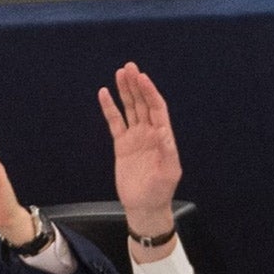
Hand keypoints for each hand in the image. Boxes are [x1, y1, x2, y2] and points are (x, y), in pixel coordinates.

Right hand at [97, 62, 180, 248]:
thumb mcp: (168, 173)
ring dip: (125, 91)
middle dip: (136, 85)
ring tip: (120, 73)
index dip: (149, 92)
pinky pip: (114, 122)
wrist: (144, 206)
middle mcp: (149, 133)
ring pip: (129, 109)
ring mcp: (135, 137)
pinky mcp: (122, 145)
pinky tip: (104, 94)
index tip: (142, 78)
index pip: (156, 108)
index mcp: (163, 136)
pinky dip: (109, 108)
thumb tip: (164, 133)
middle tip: (129, 67)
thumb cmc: (160, 192)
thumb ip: (167, 153)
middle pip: (142, 103)